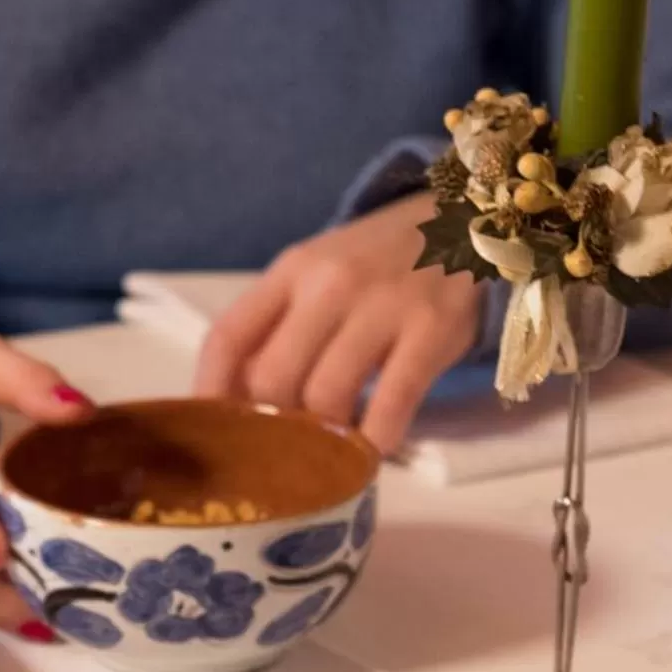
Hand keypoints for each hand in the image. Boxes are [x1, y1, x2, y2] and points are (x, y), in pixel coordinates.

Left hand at [195, 192, 482, 453]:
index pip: (227, 337)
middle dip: (273, 425)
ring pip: (326, 397)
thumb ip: (278, 326)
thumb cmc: (376, 263)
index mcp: (291, 271)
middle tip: (288, 447)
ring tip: (333, 450)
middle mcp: (330, 284)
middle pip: (272, 378)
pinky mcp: (430, 330)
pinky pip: (391, 404)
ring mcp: (382, 306)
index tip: (213, 433)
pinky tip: (374, 448)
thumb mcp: (317, 275)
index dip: (210, 394)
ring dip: (325, 438)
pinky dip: (376, 439)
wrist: (461, 221)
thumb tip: (234, 401)